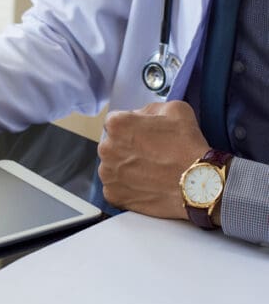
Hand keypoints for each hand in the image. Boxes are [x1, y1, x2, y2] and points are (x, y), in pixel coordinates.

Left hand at [97, 101, 209, 218]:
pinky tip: (144, 185)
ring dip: (124, 167)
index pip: (114, 122)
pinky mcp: (112, 194)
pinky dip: (126, 187)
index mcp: (117, 124)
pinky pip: (115, 187)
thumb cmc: (187, 147)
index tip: (142, 135)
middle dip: (125, 147)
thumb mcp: (176, 109)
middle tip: (149, 154)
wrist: (198, 184)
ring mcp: (107, 173)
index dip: (130, 127)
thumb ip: (150, 109)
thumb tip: (140, 115)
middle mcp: (106, 148)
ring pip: (111, 166)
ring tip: (149, 171)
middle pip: (111, 144)